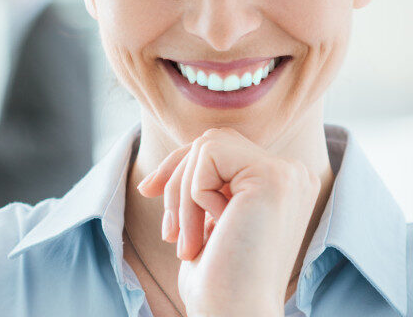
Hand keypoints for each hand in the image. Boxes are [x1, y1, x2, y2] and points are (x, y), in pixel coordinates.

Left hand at [138, 127, 319, 316]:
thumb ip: (206, 182)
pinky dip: (192, 195)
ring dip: (182, 195)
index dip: (178, 167)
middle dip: (176, 180)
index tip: (148, 192)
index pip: (218, 148)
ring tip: (186, 240)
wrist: (234, 315)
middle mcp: (293, 174)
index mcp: (282, 183)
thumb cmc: (218, 277)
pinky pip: (207, 156)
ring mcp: (288, 173)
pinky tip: (211, 233)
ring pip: (205, 146)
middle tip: (170, 231)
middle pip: (210, 142)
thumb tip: (173, 161)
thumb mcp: (207, 218)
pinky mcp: (274, 177)